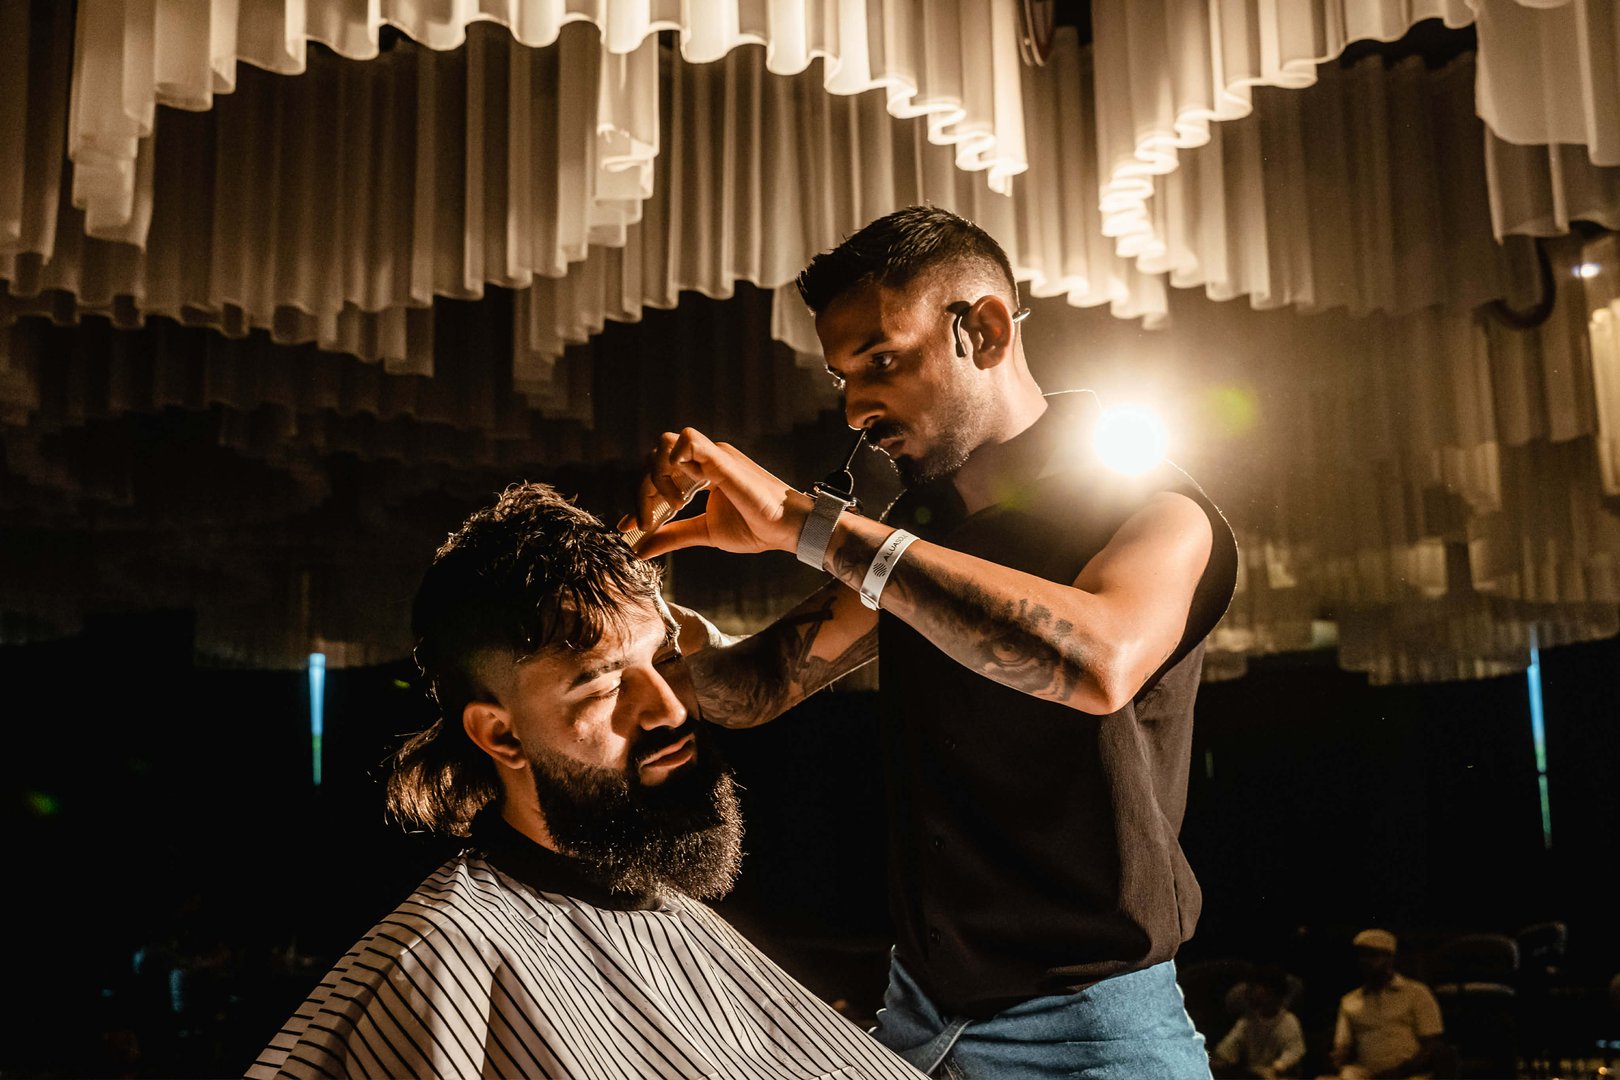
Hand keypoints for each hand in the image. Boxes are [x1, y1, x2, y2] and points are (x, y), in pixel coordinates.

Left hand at [622, 428, 809, 558]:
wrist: (786, 529)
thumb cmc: (754, 527)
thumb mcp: (703, 532)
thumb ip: (672, 536)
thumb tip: (640, 549)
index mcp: (701, 473)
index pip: (659, 474)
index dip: (640, 499)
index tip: (629, 527)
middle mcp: (704, 460)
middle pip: (655, 460)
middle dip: (642, 493)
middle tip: (645, 524)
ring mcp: (712, 456)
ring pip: (664, 445)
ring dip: (657, 477)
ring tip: (672, 508)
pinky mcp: (721, 458)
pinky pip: (687, 440)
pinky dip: (673, 458)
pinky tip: (679, 494)